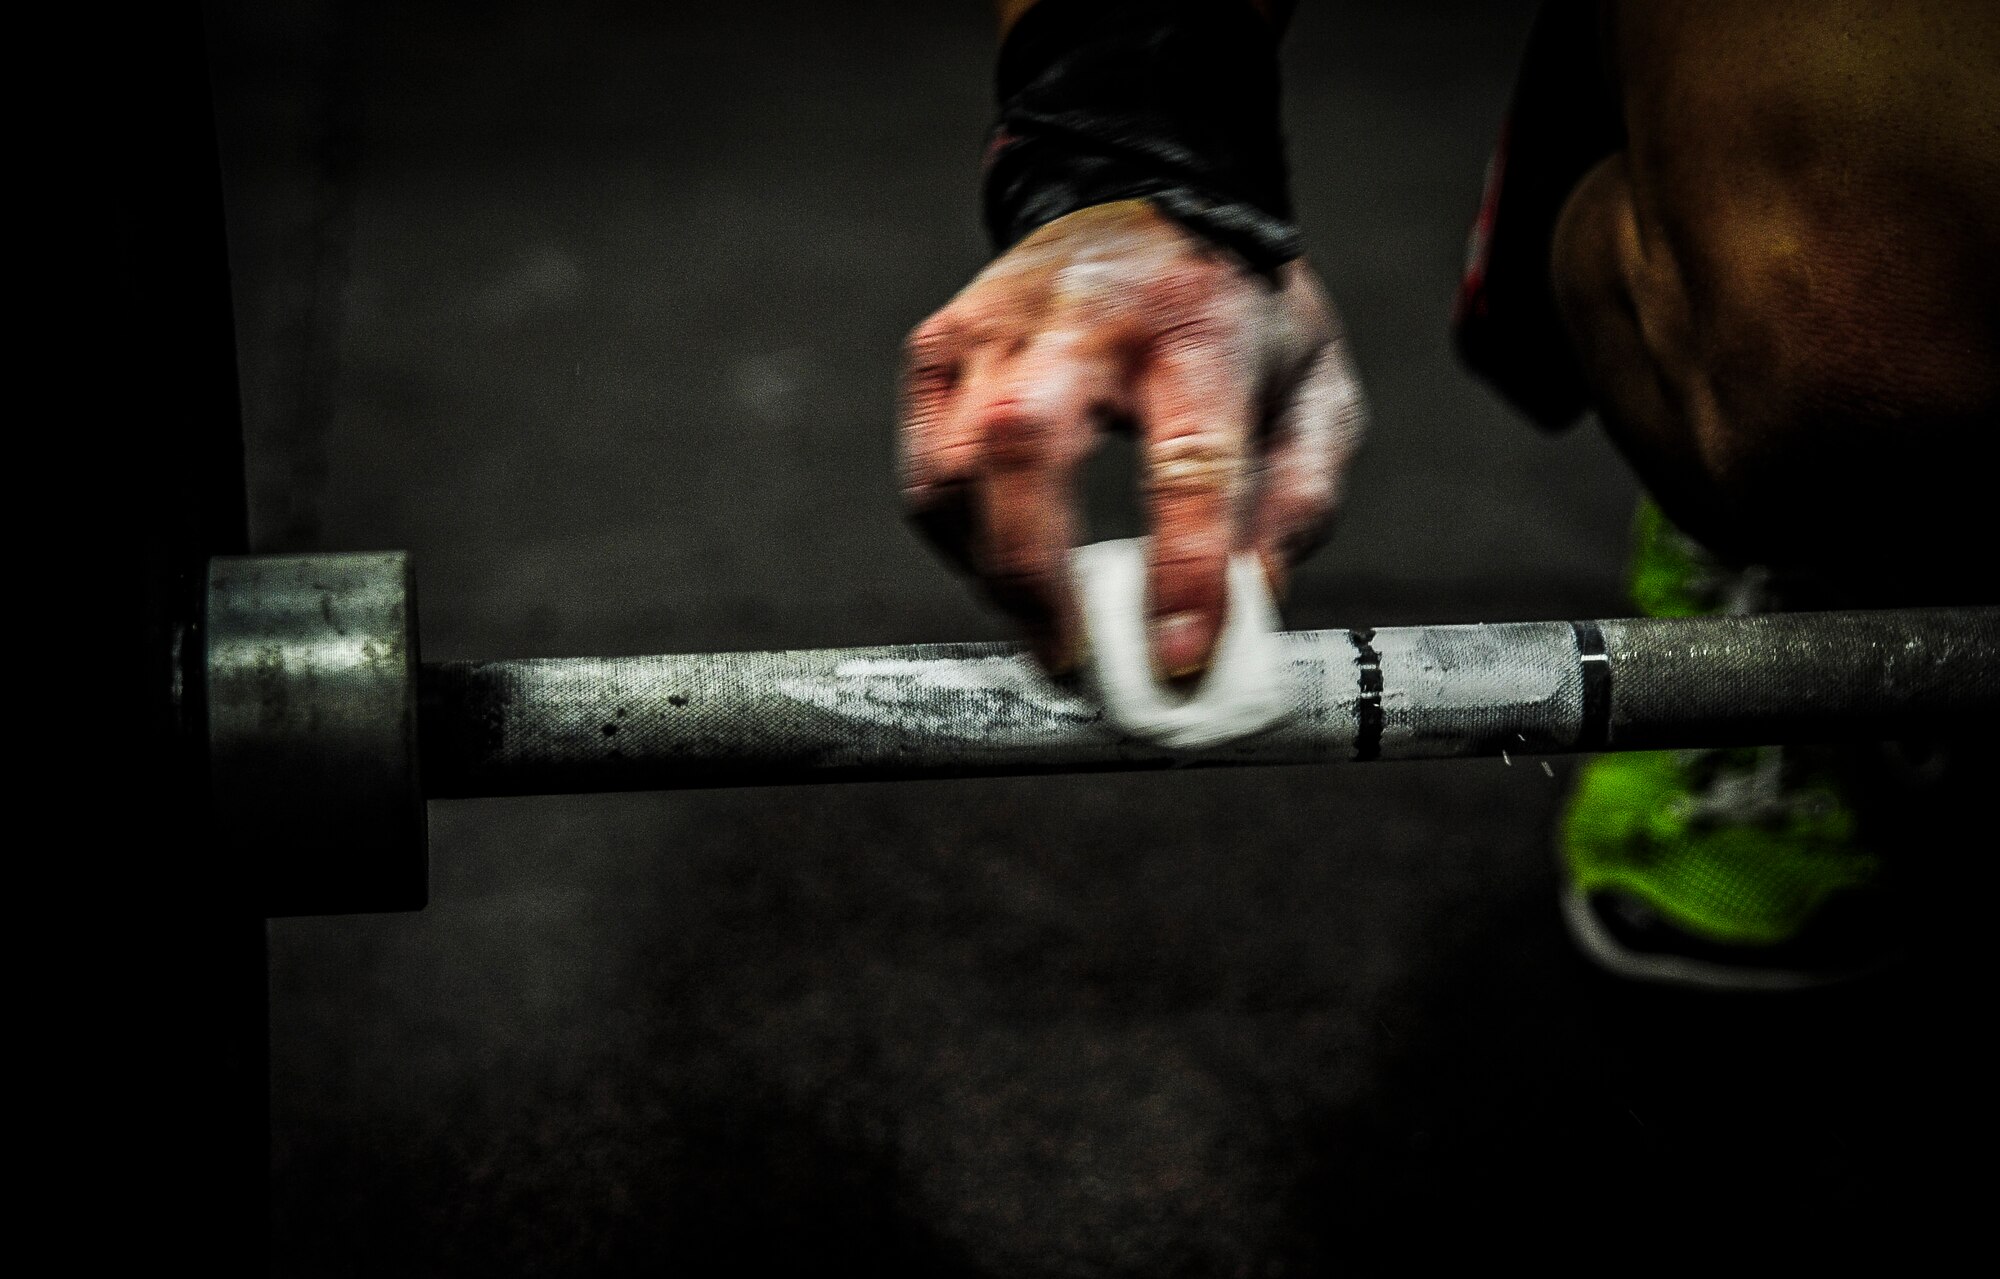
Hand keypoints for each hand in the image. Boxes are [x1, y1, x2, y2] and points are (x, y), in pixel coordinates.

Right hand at [899, 199, 1364, 675]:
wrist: (1149, 195)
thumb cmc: (1236, 313)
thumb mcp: (1314, 388)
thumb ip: (1301, 495)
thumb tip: (1254, 592)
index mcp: (1199, 327)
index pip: (1190, 460)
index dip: (1183, 568)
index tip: (1179, 656)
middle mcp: (1083, 316)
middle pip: (1022, 446)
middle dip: (1033, 572)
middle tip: (1067, 656)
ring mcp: (996, 325)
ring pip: (954, 465)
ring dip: (989, 565)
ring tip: (1041, 618)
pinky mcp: (941, 344)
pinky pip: (927, 464)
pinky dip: (956, 532)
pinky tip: (1001, 557)